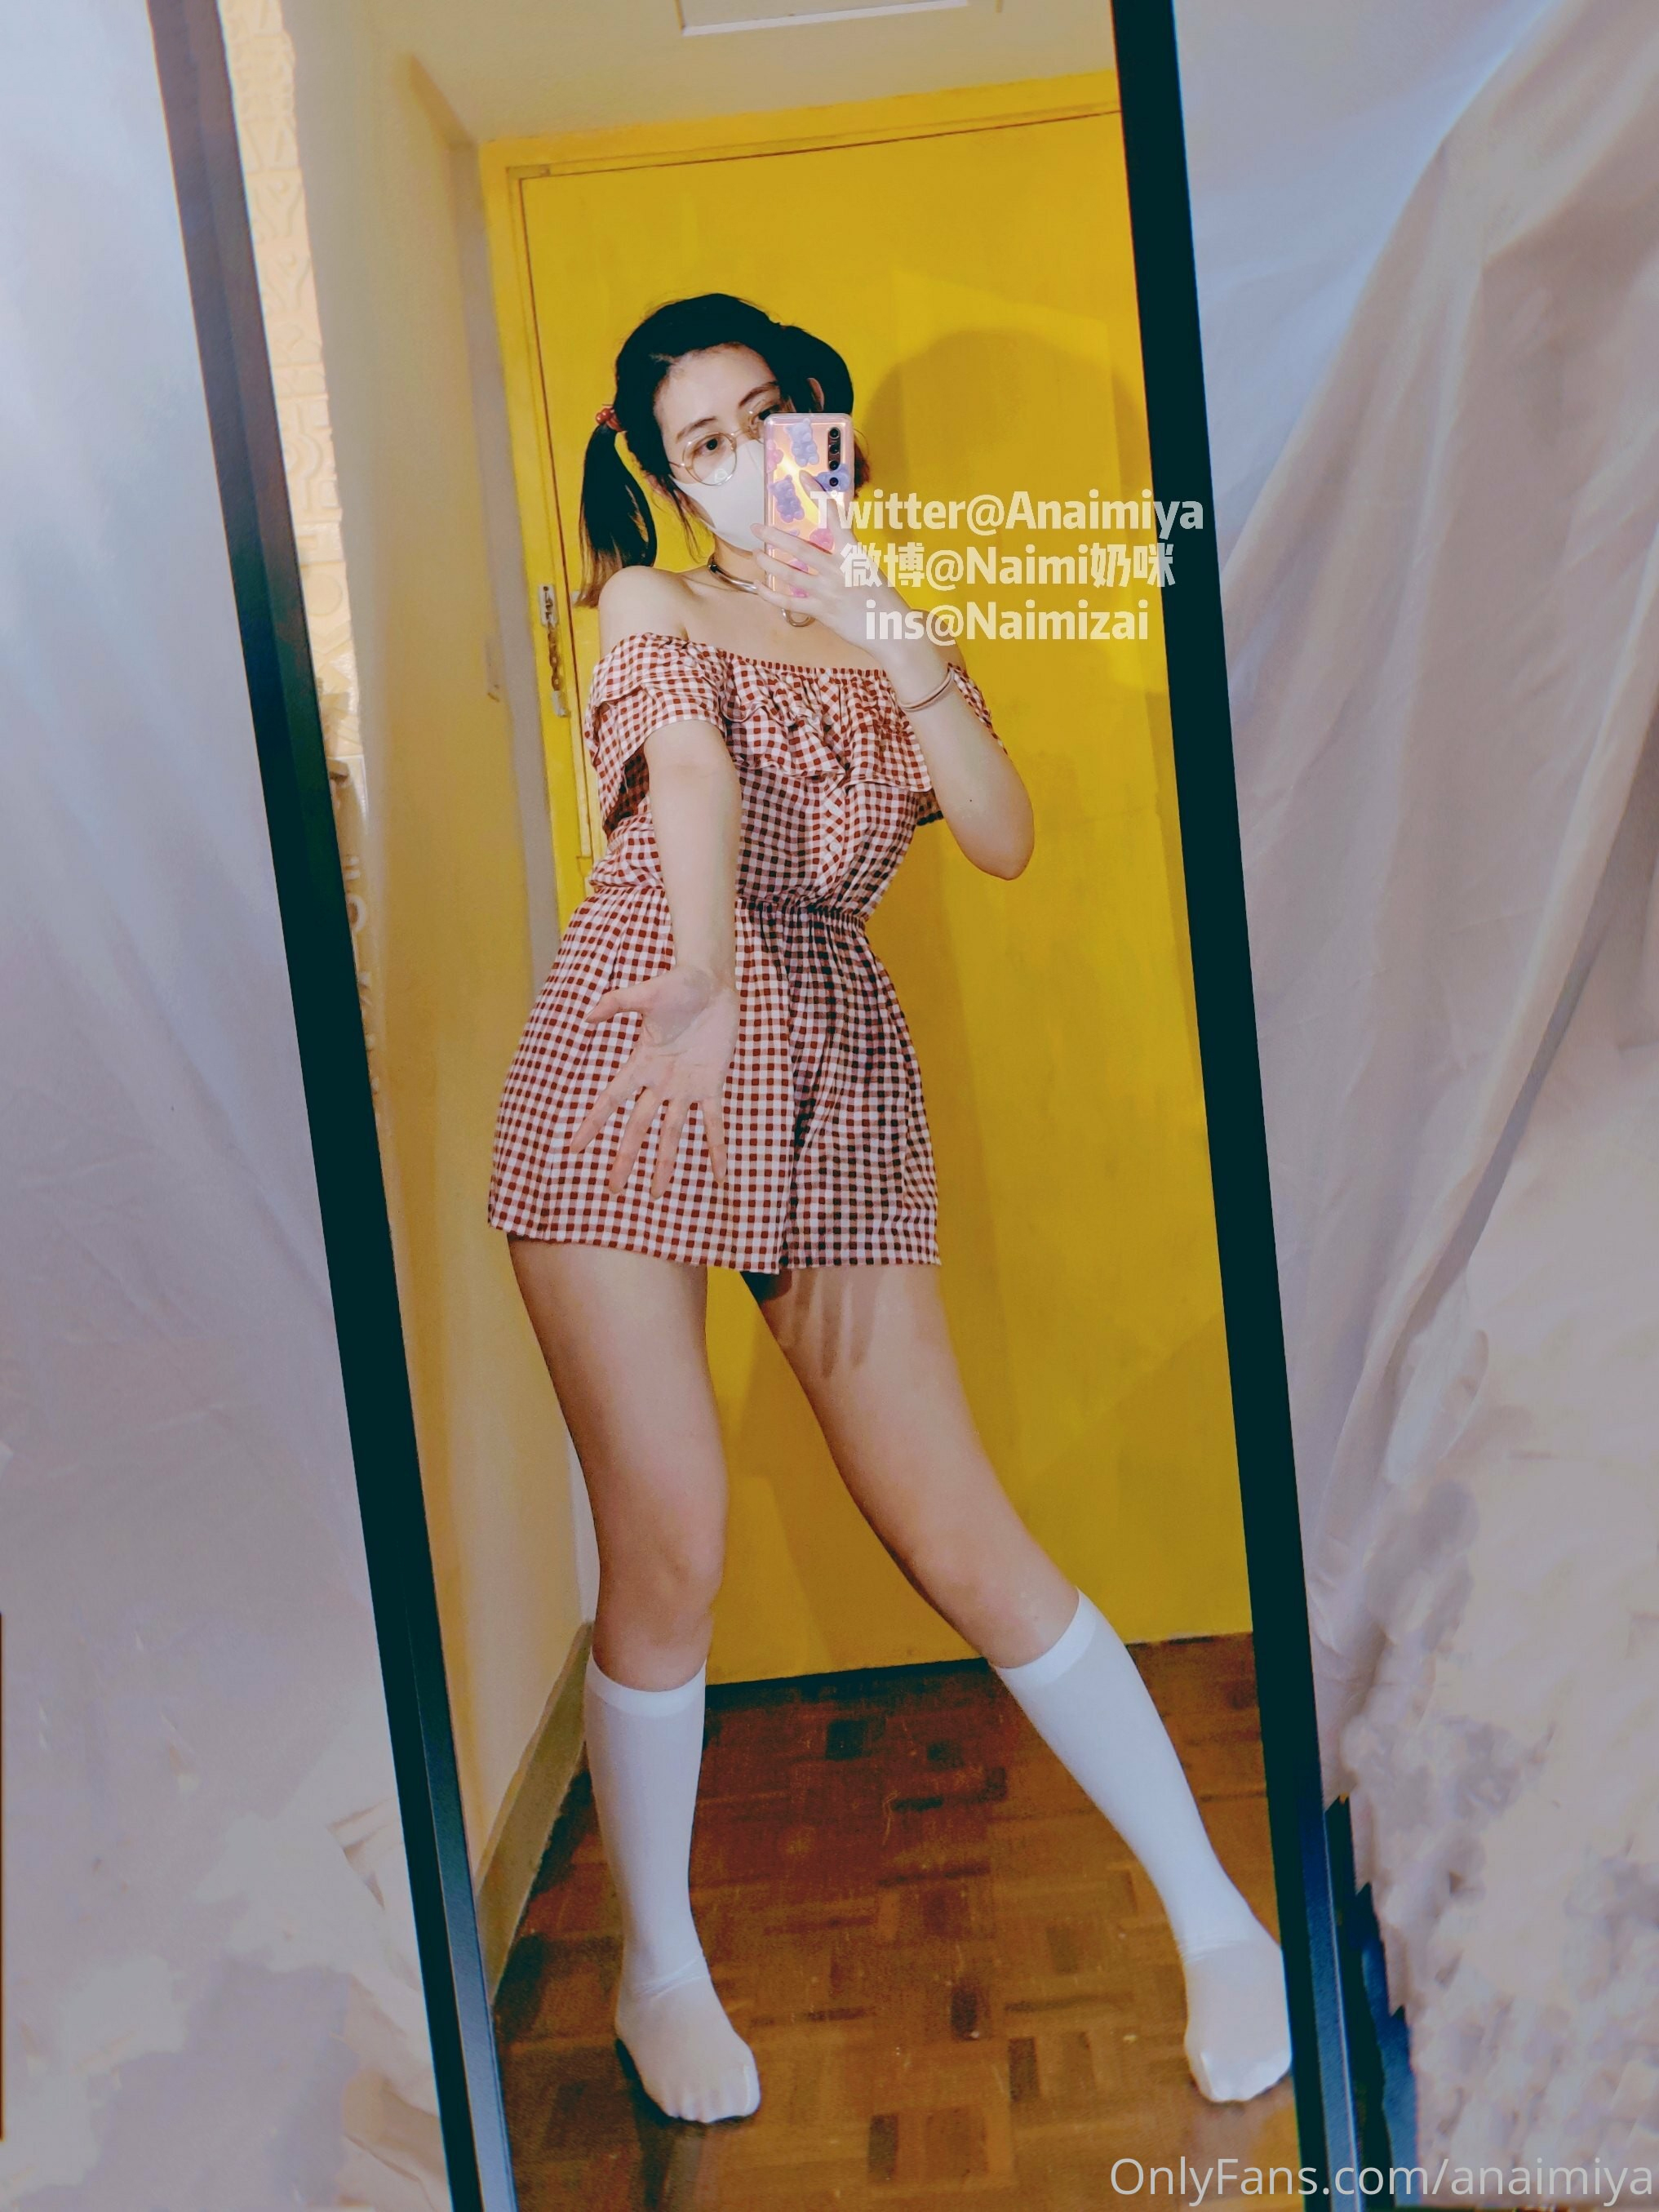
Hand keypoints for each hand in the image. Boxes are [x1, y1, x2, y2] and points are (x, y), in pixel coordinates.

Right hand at [570, 965, 738, 1196]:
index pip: (611, 1100)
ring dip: (664, 1163)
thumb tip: (588, 1016)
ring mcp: (686, 1087)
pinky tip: (720, 1174)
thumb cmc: (677, 984)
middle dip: (625, 1157)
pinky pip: (714, 1122)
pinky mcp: (712, 1084)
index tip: (574, 1148)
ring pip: (672, 1133)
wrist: (711, 982)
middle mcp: (660, 1082)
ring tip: (656, 1194)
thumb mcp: (645, 993)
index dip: (593, 1124)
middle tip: (613, 1188)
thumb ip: (616, 1003)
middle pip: (638, 1127)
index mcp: (641, 1064)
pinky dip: (717, 1148)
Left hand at [755, 493, 910, 653]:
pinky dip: (772, 594)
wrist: (893, 630)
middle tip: (757, 527)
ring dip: (769, 563)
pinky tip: (760, 585)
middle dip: (775, 536)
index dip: (819, 497)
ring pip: (790, 573)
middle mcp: (839, 570)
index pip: (835, 519)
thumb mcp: (869, 571)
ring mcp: (829, 592)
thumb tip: (825, 557)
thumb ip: (847, 561)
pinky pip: (790, 602)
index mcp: (854, 554)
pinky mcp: (822, 612)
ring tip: (756, 554)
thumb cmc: (883, 600)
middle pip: (801, 548)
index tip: (804, 478)